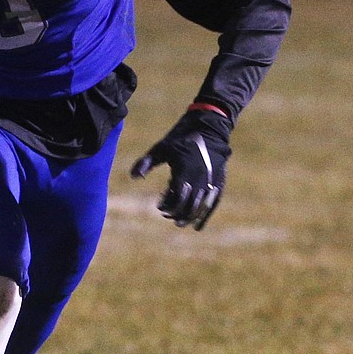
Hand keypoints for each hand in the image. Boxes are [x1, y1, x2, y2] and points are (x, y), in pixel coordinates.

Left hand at [131, 108, 231, 229]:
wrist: (209, 126)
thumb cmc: (181, 137)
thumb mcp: (162, 147)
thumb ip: (147, 162)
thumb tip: (132, 176)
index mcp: (185, 171)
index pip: (177, 198)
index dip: (168, 206)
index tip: (159, 207)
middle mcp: (200, 178)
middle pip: (190, 205)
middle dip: (177, 214)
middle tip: (167, 217)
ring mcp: (211, 180)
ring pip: (201, 207)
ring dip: (189, 217)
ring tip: (180, 223)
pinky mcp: (219, 181)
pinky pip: (213, 203)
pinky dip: (205, 216)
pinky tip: (198, 227)